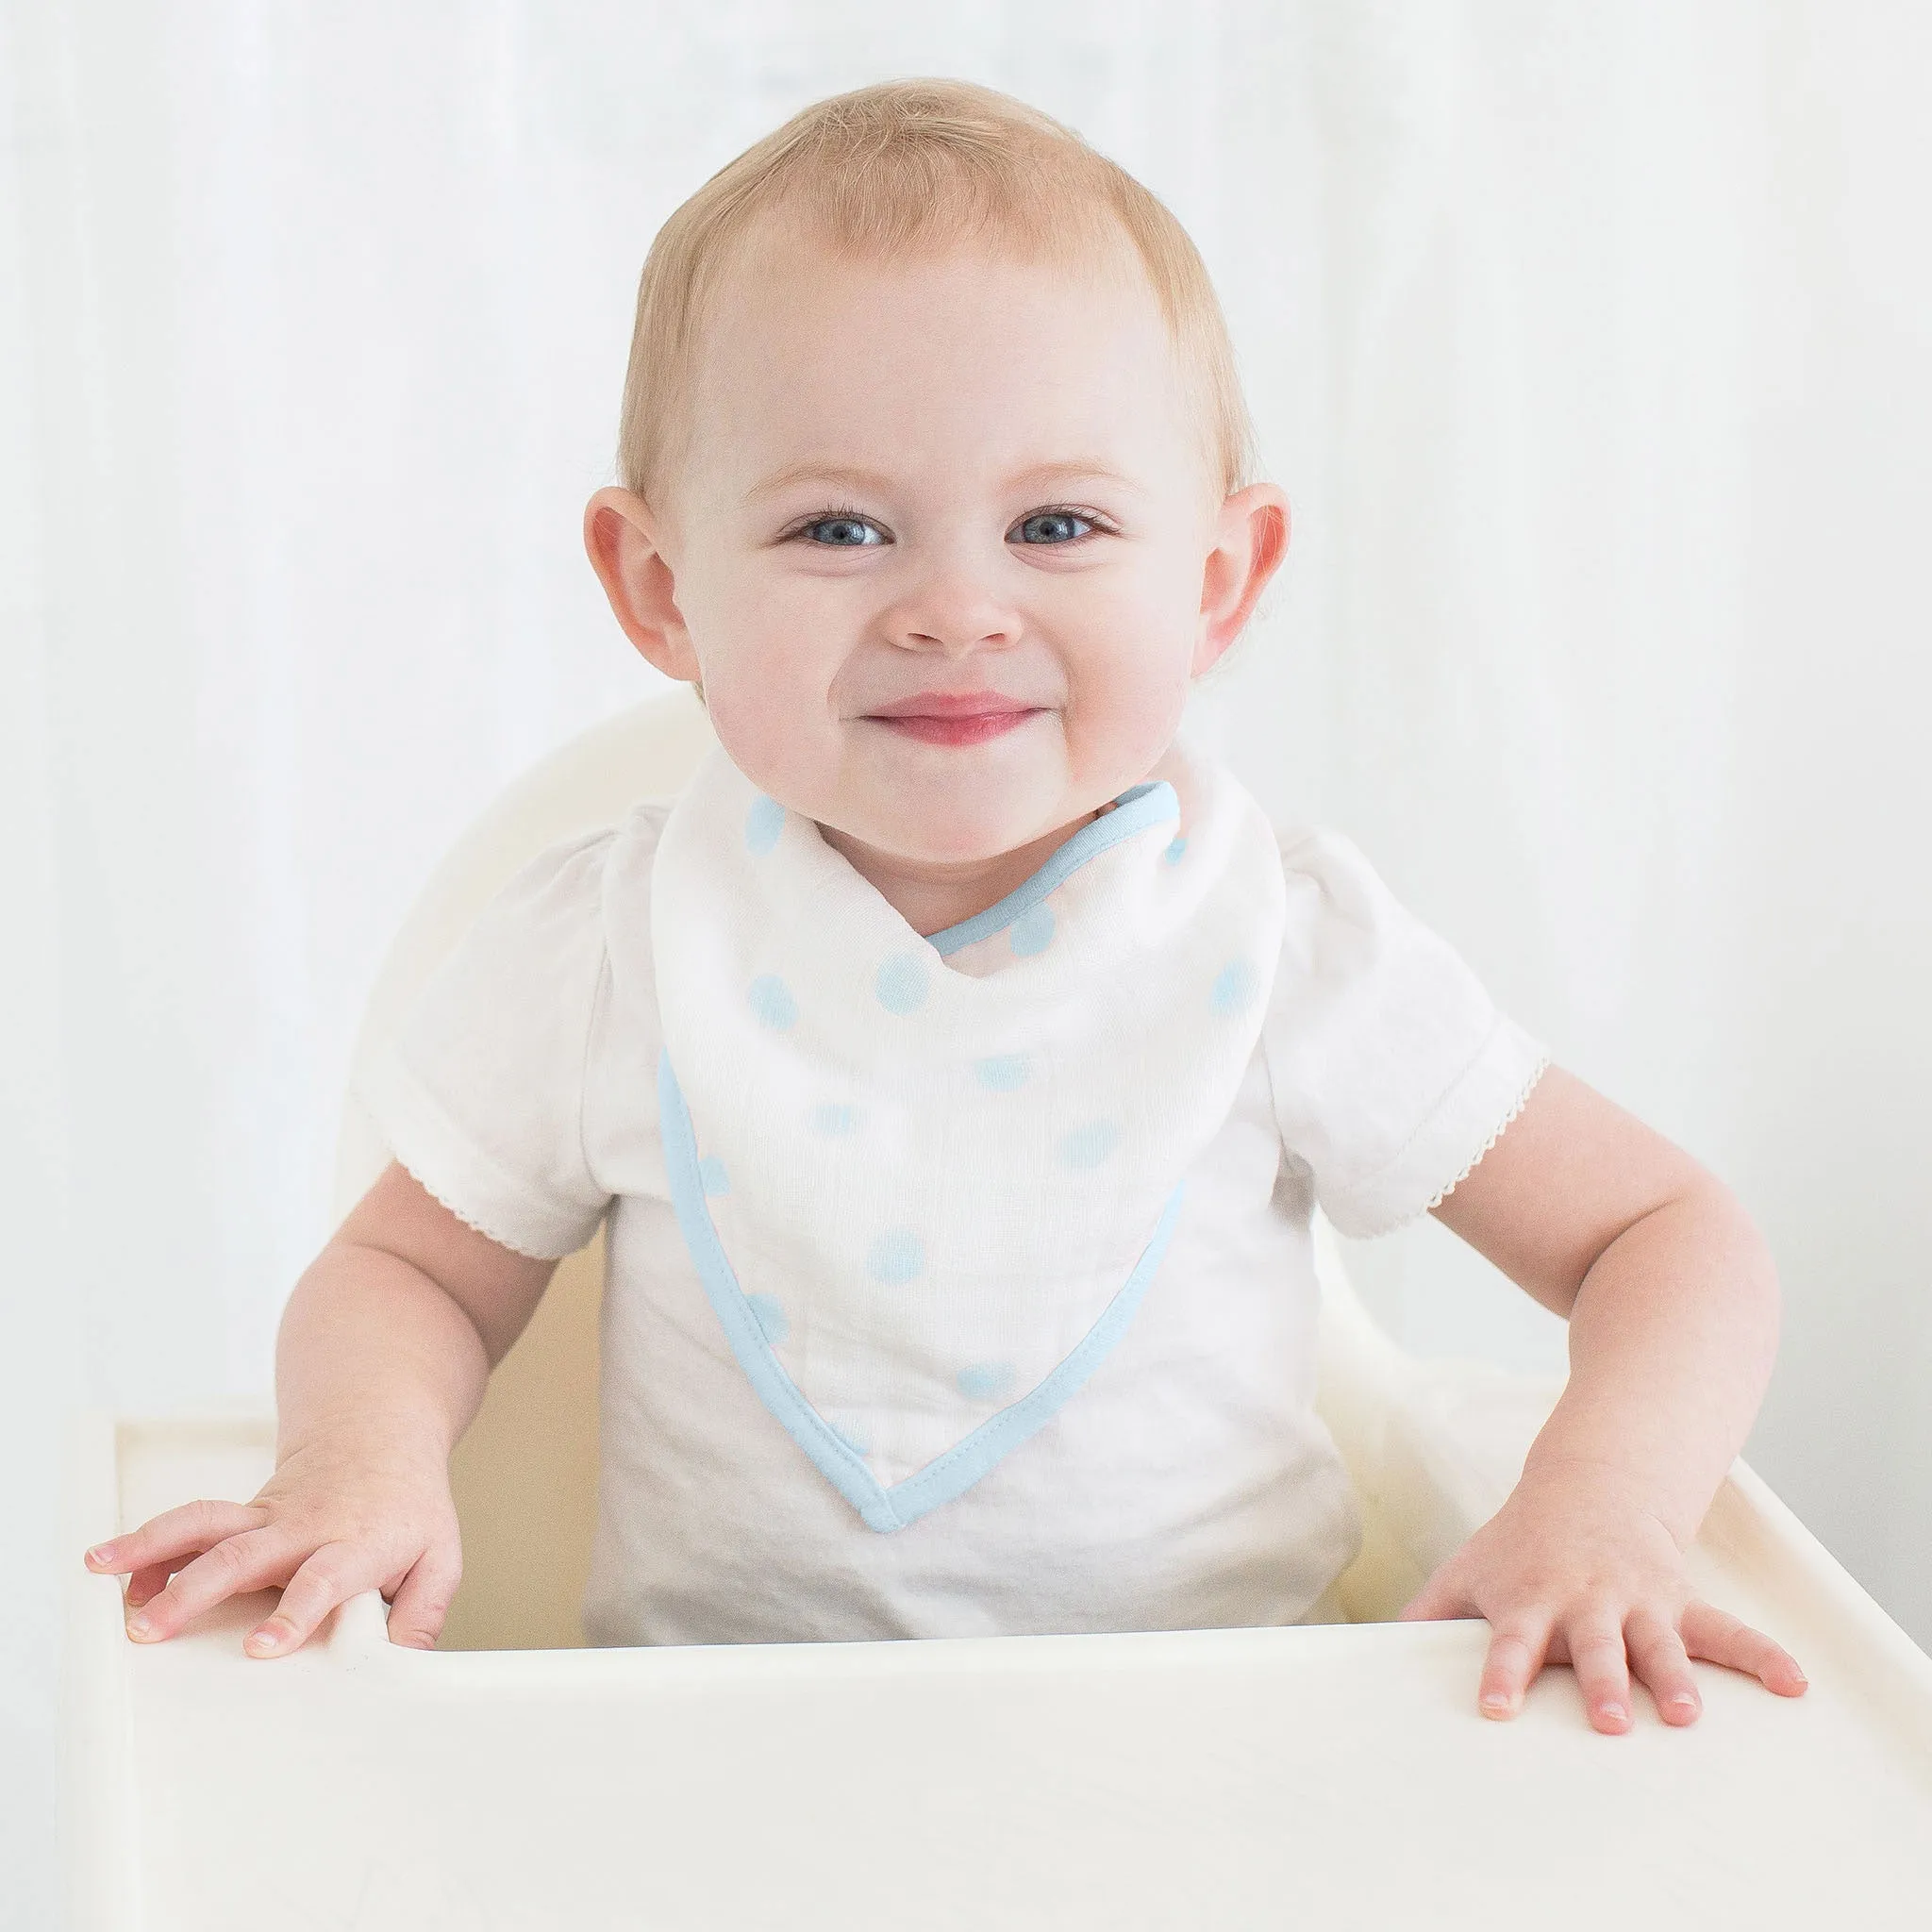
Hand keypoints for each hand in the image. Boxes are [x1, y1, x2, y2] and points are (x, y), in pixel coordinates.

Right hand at [81, 1423, 461, 1656]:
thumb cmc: (408, 1506)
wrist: (380, 1435)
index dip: (295, 1612)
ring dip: (151, 1546)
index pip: (324, 1578)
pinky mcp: (244, 1515)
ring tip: (101, 1568)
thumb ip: (423, 1612)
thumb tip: (400, 1666)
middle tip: (149, 1628)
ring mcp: (268, 1518)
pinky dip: (152, 1545)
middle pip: (244, 1555)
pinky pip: (193, 1525)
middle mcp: (305, 1528)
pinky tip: (115, 1570)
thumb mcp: (439, 1556)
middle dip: (192, 1592)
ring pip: (205, 1525)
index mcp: (358, 1542)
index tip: (261, 1648)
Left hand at [1399, 1459, 1807, 1731]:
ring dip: (1673, 1679)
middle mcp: (1586, 1604)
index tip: (1497, 1708)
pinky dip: (1762, 1656)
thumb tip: (1368, 1653)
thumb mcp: (1471, 1569)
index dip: (1503, 1674)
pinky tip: (1795, 1683)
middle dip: (1599, 1683)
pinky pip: (1726, 1631)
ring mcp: (1637, 1603)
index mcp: (1532, 1602)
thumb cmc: (1521, 1543)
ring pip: (1659, 1644)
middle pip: (1592, 1649)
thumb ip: (1428, 1613)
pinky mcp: (1678, 1602)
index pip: (1509, 1644)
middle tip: (1605, 1721)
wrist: (1591, 1485)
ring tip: (1686, 1717)